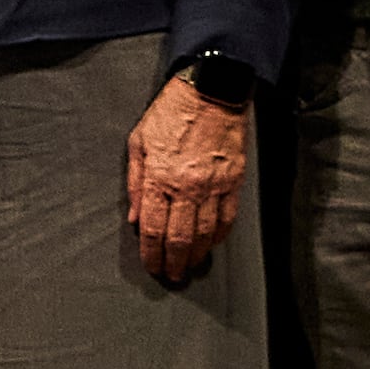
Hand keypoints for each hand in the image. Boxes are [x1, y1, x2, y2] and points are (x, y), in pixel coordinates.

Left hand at [124, 73, 252, 281]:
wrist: (211, 92)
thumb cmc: (170, 113)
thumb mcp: (138, 142)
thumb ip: (136, 183)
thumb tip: (136, 217)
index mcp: (160, 178)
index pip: (154, 229)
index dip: (151, 254)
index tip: (151, 267)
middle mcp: (188, 187)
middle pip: (180, 238)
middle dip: (174, 262)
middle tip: (171, 276)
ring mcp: (214, 186)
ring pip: (206, 233)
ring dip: (196, 255)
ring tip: (189, 266)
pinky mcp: (234, 181)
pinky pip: (227, 218)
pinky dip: (218, 236)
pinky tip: (210, 244)